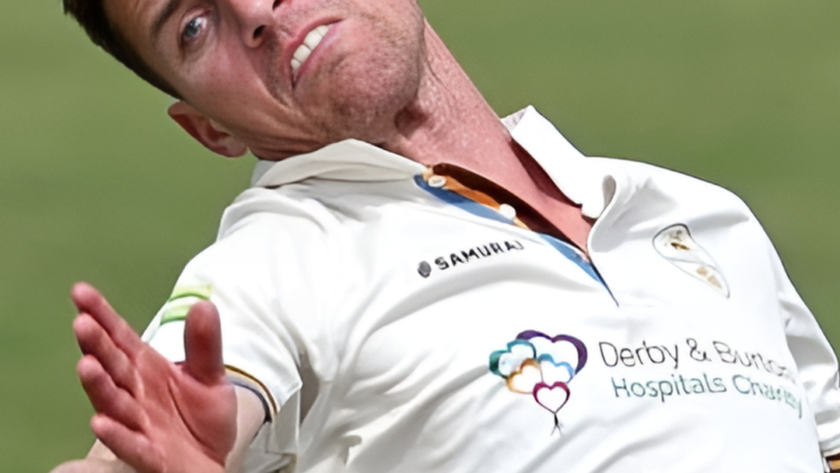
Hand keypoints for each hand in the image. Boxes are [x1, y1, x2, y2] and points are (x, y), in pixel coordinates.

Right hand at [72, 282, 236, 472]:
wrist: (213, 460)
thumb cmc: (201, 417)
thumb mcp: (211, 375)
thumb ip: (204, 344)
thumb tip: (203, 304)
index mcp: (145, 369)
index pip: (120, 338)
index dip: (101, 315)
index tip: (80, 292)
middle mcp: (134, 394)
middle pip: (112, 366)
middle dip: (96, 345)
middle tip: (82, 323)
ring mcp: (138, 424)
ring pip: (114, 403)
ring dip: (99, 386)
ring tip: (86, 365)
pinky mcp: (151, 455)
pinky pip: (132, 445)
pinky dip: (117, 435)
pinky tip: (101, 423)